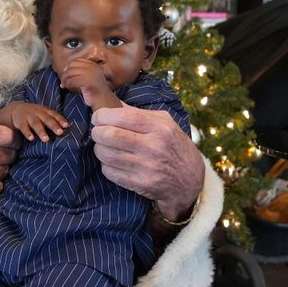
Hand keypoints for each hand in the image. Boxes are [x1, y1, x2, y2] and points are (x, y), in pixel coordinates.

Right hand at [1, 102, 69, 141]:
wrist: (16, 109)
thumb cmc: (35, 114)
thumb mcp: (43, 114)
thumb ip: (53, 120)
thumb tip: (66, 129)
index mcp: (45, 110)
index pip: (54, 114)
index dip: (60, 119)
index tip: (66, 126)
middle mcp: (38, 113)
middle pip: (46, 119)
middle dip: (53, 125)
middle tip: (60, 132)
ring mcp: (28, 116)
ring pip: (36, 123)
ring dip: (41, 131)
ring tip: (46, 139)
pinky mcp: (20, 122)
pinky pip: (24, 127)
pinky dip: (27, 133)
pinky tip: (31, 138)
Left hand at [60, 58, 118, 108]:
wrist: (104, 101)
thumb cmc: (95, 91)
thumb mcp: (89, 77)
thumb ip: (80, 71)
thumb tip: (65, 69)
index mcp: (94, 65)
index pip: (77, 60)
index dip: (69, 66)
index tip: (66, 73)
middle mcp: (92, 67)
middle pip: (72, 65)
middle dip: (65, 73)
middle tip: (63, 81)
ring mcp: (90, 74)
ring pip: (70, 72)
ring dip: (65, 79)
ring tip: (64, 85)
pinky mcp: (87, 82)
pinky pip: (72, 81)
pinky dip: (68, 84)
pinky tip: (69, 88)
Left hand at [91, 105, 203, 221]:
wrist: (190, 180)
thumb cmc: (174, 146)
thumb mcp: (164, 123)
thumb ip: (138, 113)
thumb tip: (111, 102)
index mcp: (159, 126)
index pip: (120, 117)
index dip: (101, 116)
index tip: (98, 118)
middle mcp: (153, 146)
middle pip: (109, 135)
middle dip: (96, 132)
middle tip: (97, 132)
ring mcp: (146, 167)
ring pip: (106, 154)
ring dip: (99, 149)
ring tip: (104, 147)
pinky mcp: (140, 184)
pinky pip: (109, 172)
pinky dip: (106, 165)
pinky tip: (113, 162)